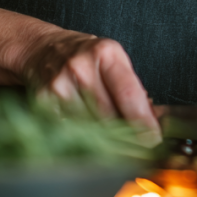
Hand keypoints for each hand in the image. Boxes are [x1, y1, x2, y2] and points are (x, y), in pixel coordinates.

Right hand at [19, 28, 159, 135]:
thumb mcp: (113, 60)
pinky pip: (70, 130)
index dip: (143, 121)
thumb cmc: (86, 56)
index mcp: (106, 53)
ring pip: (90, 128)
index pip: (128, 94)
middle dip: (126, 136)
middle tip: (136, 148)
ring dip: (104, 139)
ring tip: (110, 138)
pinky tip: (84, 130)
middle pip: (110, 116)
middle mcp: (82, 67)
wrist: (43, 49)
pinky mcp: (44, 101)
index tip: (153, 139)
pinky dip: (82, 136)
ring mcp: (61, 85)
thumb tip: (152, 120)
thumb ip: (131, 88)